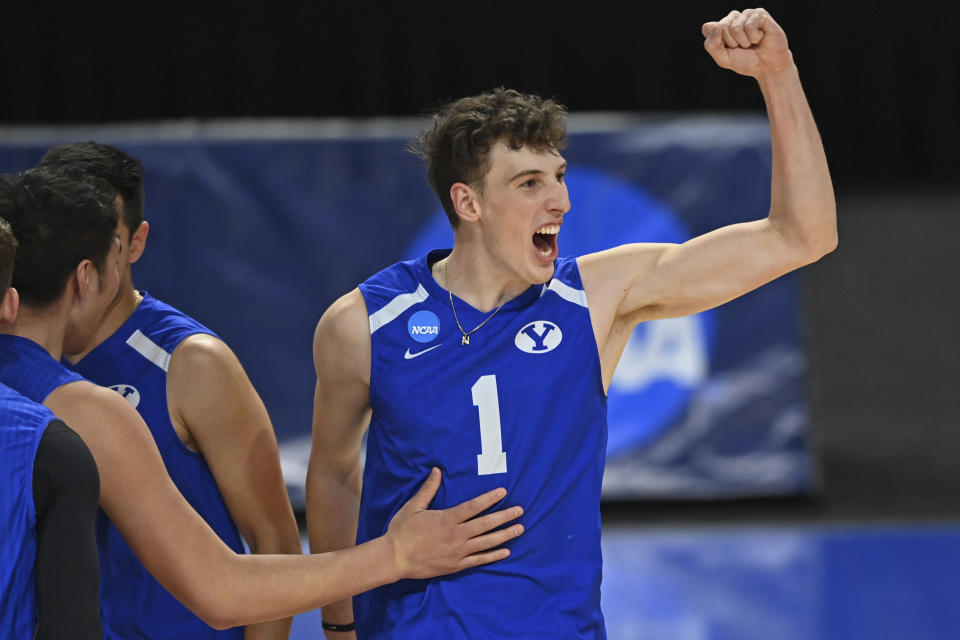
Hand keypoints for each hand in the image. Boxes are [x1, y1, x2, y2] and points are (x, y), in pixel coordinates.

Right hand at [386, 468, 523, 579]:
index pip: (474, 507)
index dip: (490, 499)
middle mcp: (456, 535)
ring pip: (486, 542)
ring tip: (520, 529)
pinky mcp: (456, 566)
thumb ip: (428, 489)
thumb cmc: (402, 531)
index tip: (503, 492)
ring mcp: (458, 552)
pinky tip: (506, 552)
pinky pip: (479, 560)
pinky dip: (493, 556)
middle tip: (520, 511)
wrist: (394, 558)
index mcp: (447, 519)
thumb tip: (437, 470)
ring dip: (505, 535)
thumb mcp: (414, 506)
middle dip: (505, 516)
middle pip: (486, 524)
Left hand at [702, 8, 791, 77]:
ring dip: (745, 41)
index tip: (728, 49)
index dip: (717, 43)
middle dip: (732, 43)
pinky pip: (749, 25)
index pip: (708, 28)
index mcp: (720, 27)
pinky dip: (754, 37)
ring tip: (752, 43)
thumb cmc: (746, 61)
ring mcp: (746, 14)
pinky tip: (760, 37)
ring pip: (736, 27)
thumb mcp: (723, 59)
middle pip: (722, 27)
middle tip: (743, 47)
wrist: (768, 66)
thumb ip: (711, 46)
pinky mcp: (759, 14)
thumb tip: (715, 26)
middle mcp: (732, 18)